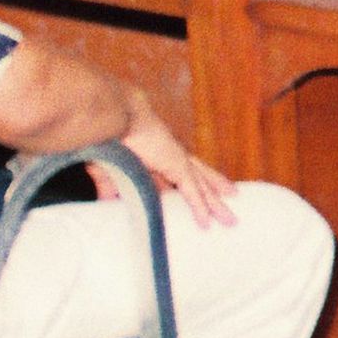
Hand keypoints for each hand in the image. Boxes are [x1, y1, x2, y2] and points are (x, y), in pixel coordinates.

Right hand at [91, 105, 237, 227]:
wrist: (117, 115)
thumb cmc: (110, 136)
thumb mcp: (109, 167)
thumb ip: (110, 186)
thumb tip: (107, 202)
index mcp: (158, 154)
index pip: (179, 175)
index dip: (190, 187)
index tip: (200, 199)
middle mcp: (172, 156)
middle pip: (199, 179)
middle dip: (213, 195)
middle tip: (226, 210)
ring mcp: (177, 159)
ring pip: (202, 186)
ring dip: (215, 204)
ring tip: (229, 220)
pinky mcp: (177, 165)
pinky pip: (192, 191)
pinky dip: (198, 207)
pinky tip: (205, 223)